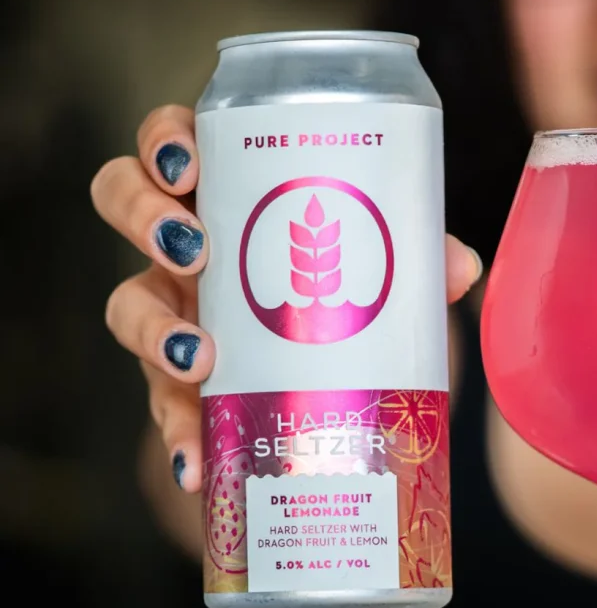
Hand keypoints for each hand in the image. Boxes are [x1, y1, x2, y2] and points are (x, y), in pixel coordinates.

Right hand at [91, 104, 482, 494]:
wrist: (336, 374)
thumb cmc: (348, 288)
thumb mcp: (382, 265)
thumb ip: (418, 257)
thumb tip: (460, 267)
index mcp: (230, 194)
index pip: (174, 144)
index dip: (164, 143)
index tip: (190, 164)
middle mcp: (190, 244)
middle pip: (123, 201)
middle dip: (144, 217)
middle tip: (195, 249)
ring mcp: (175, 310)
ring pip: (125, 302)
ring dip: (152, 328)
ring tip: (199, 356)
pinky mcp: (179, 382)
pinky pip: (162, 404)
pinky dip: (177, 433)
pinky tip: (196, 463)